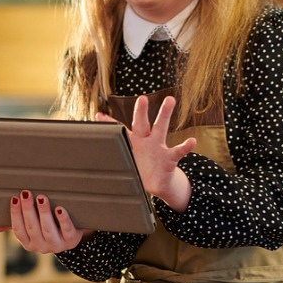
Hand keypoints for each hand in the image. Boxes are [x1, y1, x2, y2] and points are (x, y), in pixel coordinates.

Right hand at [5, 190, 85, 252]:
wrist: (73, 234)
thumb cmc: (46, 226)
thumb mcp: (29, 227)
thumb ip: (9, 226)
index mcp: (28, 243)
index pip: (18, 230)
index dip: (15, 214)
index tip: (14, 198)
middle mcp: (41, 247)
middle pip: (32, 228)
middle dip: (28, 210)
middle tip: (26, 193)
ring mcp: (57, 245)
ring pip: (48, 230)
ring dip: (44, 213)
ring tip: (41, 197)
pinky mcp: (71, 240)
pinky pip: (67, 230)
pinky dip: (63, 219)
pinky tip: (60, 209)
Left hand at [96, 95, 193, 211]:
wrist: (158, 184)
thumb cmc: (141, 171)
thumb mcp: (128, 165)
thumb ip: (116, 161)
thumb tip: (91, 168)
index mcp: (133, 143)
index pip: (119, 130)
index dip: (109, 123)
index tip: (98, 115)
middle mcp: (146, 140)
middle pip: (142, 122)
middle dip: (141, 110)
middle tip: (142, 98)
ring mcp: (159, 147)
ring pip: (161, 128)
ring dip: (164, 114)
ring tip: (170, 100)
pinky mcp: (169, 158)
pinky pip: (178, 151)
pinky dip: (185, 146)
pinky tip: (192, 141)